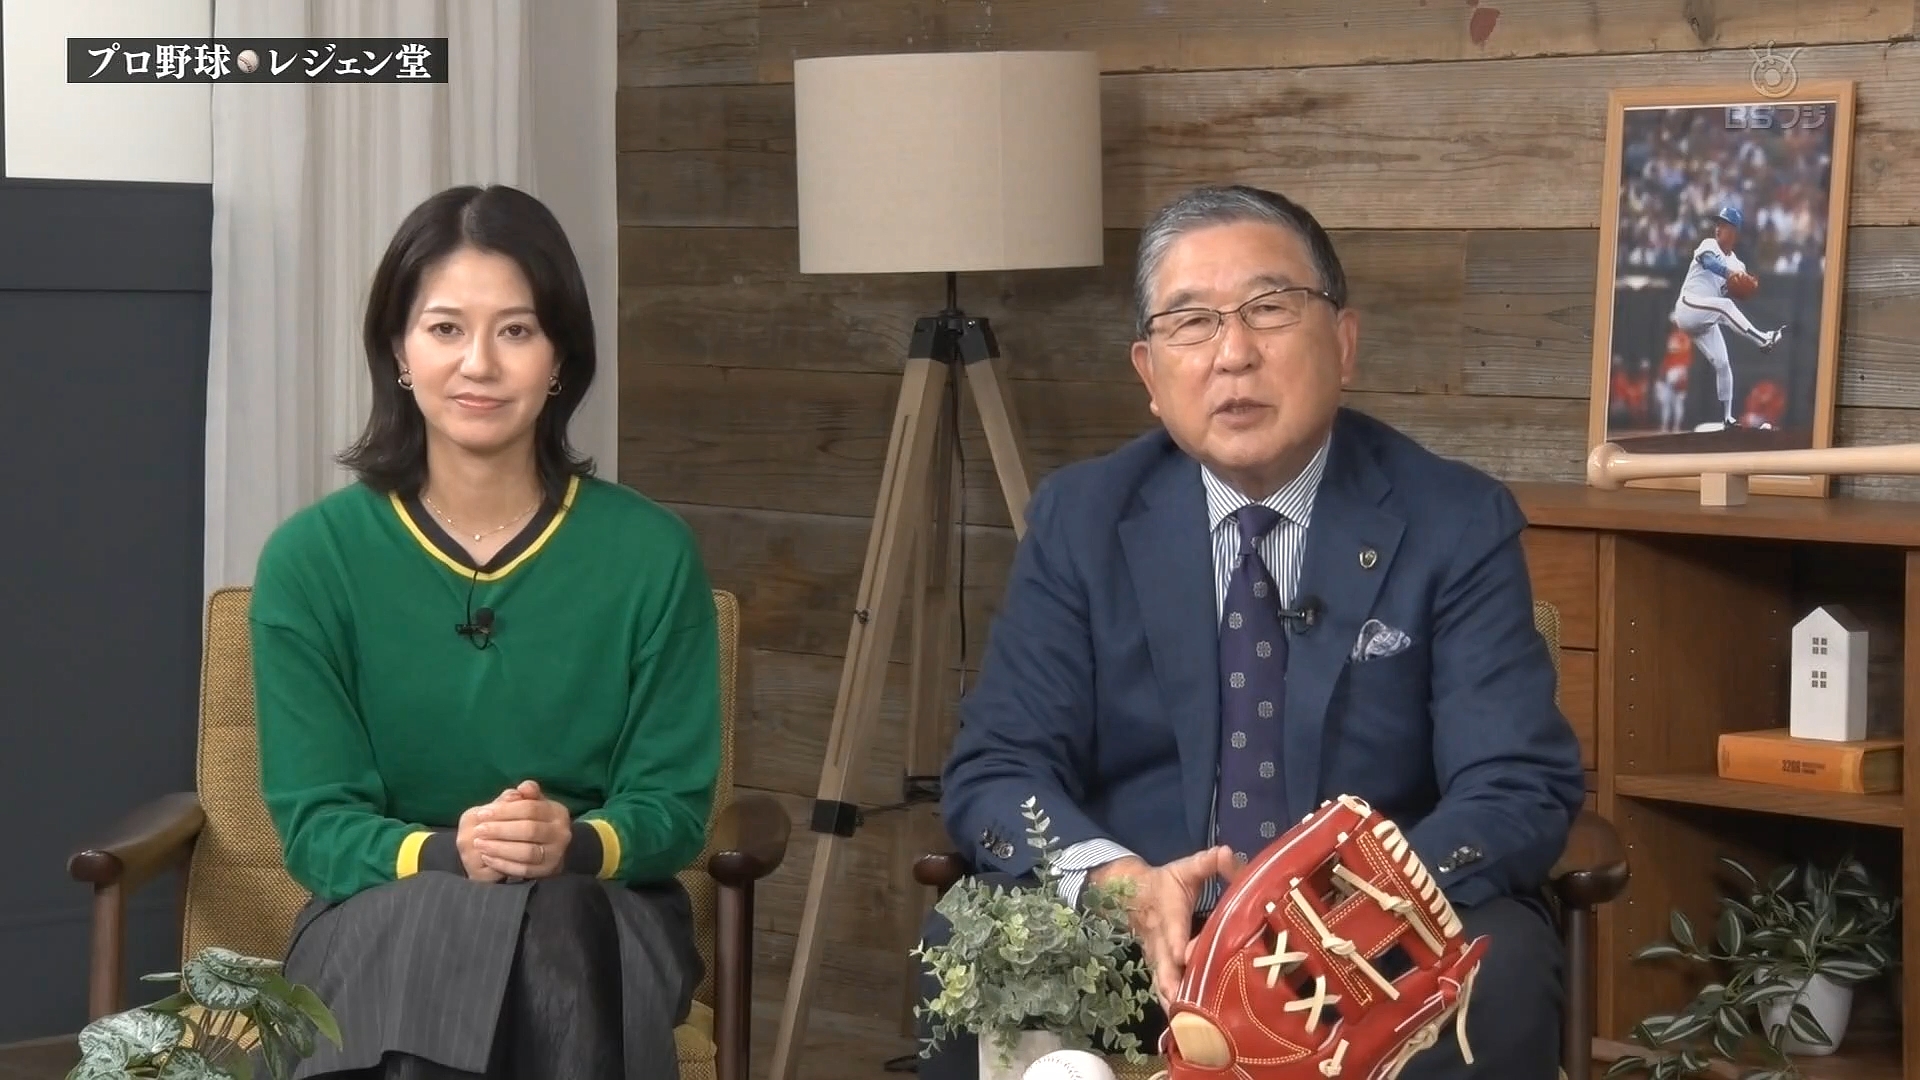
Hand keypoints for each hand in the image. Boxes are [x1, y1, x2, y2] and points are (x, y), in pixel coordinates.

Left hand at [466, 781, 571, 878]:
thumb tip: (523, 787)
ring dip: (500, 848)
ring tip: (480, 844)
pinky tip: (487, 858)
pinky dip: (503, 864)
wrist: (549, 847)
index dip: (505, 811)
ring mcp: (556, 854)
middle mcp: (561, 833)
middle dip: (500, 830)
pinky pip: (524, 870)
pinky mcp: (548, 871)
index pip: (530, 808)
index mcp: (557, 812)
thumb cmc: (534, 820)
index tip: (482, 813)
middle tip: (478, 830)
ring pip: (527, 852)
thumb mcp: (532, 803)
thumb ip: (526, 794)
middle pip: (529, 830)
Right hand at [1090, 845, 1239, 1008]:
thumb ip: (1207, 863)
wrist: (1130, 894)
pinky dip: (1171, 1006)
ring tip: (1185, 1024)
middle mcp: (1160, 941)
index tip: (1184, 955)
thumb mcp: (1185, 868)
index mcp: (1169, 915)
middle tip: (1182, 1003)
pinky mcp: (1158, 969)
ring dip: (1172, 1002)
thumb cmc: (1166, 883)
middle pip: (1164, 966)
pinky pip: (1163, 989)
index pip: (1172, 930)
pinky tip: (1183, 1027)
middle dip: (1172, 984)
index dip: (1177, 943)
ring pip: (1162, 983)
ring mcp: (1156, 958)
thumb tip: (1228, 852)